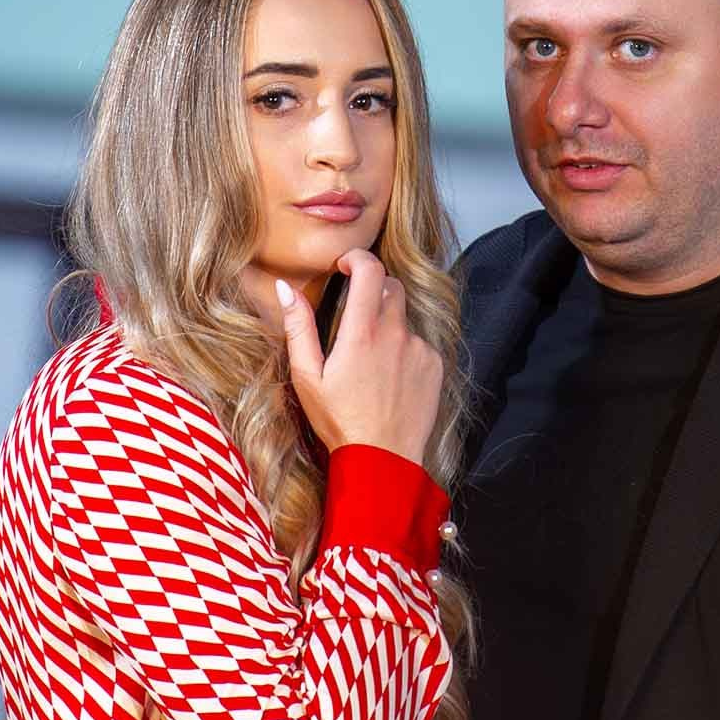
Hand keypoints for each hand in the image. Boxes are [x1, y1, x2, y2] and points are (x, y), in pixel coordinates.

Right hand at [276, 249, 443, 465]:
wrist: (383, 460)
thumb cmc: (340, 421)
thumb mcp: (307, 377)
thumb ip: (298, 328)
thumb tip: (285, 289)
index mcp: (361, 333)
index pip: (370, 269)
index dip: (357, 258)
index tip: (345, 266)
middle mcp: (395, 334)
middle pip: (391, 287)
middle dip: (373, 289)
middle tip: (354, 314)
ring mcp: (419, 349)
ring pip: (405, 316)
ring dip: (388, 322)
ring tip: (370, 358)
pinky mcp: (434, 366)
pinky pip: (419, 342)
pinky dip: (404, 348)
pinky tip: (389, 376)